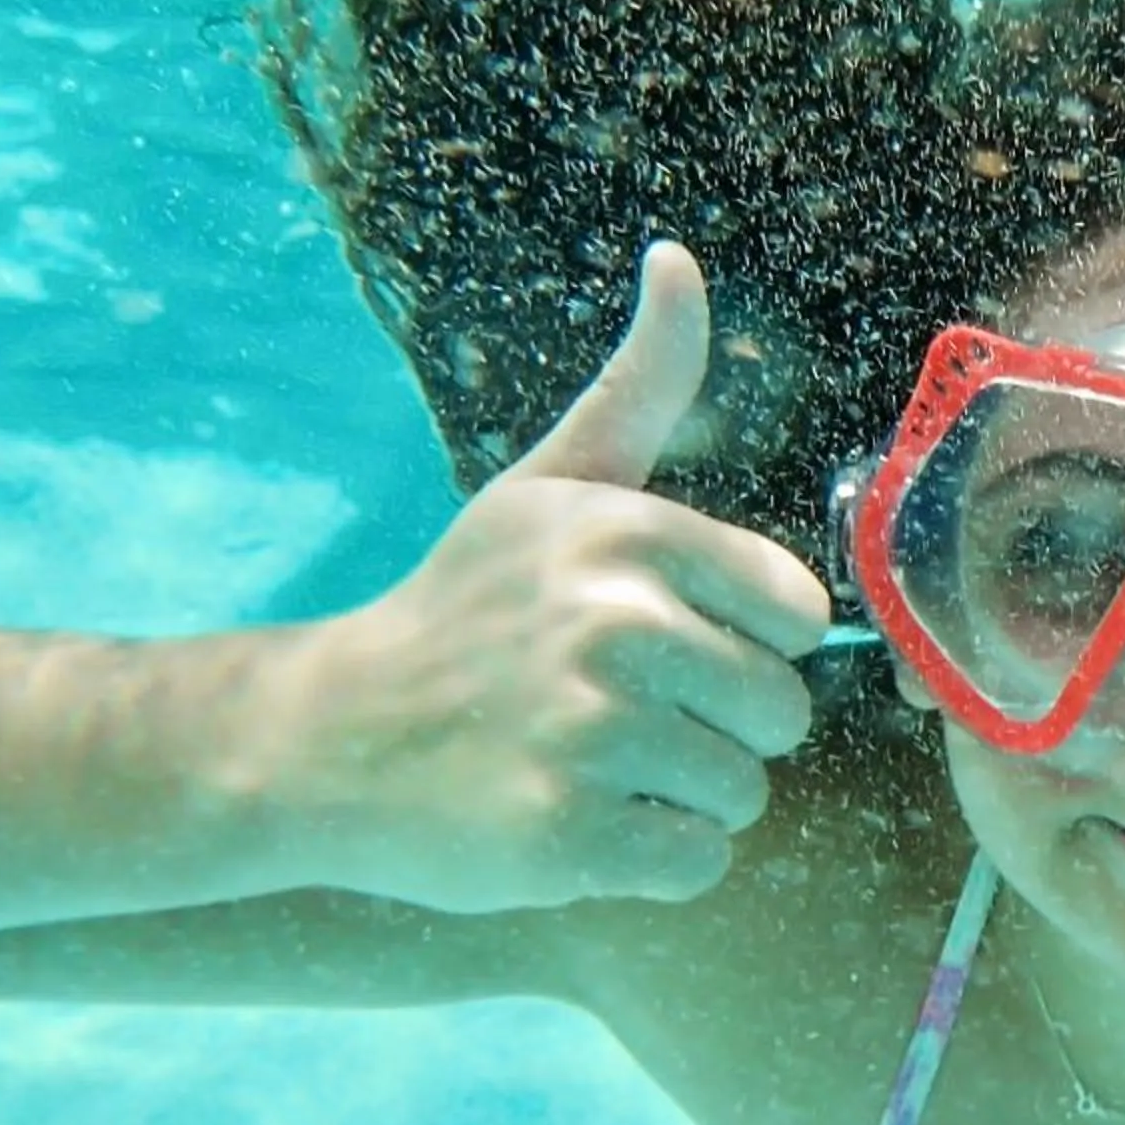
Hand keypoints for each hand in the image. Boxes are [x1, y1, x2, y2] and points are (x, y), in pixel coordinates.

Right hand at [276, 243, 830, 912]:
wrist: (322, 737)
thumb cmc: (462, 610)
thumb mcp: (547, 484)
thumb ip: (641, 385)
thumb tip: (679, 260)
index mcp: (635, 536)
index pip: (801, 619)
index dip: (741, 643)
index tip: (656, 643)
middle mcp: (619, 625)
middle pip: (781, 714)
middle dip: (713, 729)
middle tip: (607, 715)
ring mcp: (593, 734)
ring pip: (743, 793)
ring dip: (678, 798)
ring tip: (584, 764)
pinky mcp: (569, 833)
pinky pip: (696, 864)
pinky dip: (649, 862)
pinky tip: (574, 821)